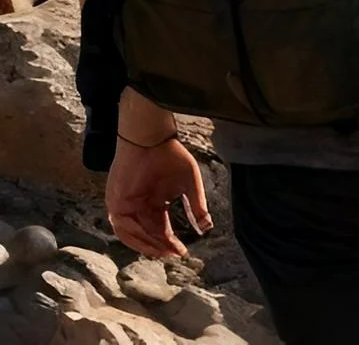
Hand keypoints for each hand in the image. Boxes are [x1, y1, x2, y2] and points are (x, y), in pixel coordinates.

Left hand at [106, 137, 211, 257]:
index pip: (161, 229)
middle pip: (147, 235)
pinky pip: (123, 225)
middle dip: (161, 246)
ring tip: (163, 252)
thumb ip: (197, 205)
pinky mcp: (115, 202)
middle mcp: (137, 208)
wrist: (150, 139)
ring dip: (147, 244)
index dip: (171, 241)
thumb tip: (207, 227)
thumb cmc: (171, 156)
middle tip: (175, 255)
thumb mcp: (190, 184)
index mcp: (153, 203)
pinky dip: (135, 235)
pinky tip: (149, 240)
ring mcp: (124, 206)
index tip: (183, 252)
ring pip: (132, 234)